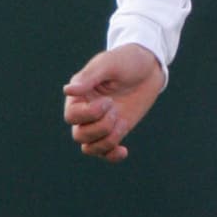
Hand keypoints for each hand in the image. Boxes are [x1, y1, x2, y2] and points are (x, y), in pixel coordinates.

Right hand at [62, 44, 164, 162]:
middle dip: (100, 127)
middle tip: (115, 110)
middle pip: (79, 135)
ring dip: (107, 141)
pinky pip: (106, 152)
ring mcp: (100, 123)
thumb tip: (67, 91)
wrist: (149, 67)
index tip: (108, 101)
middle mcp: (86, 112)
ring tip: (122, 123)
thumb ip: (89, 78)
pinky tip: (123, 150)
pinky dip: (112, 155)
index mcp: (78, 95)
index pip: (71, 116)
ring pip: (90, 147)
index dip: (89, 114)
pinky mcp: (116, 130)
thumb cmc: (126, 60)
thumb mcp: (109, 64)